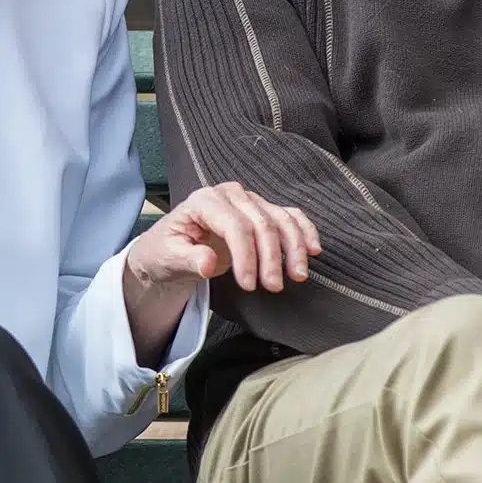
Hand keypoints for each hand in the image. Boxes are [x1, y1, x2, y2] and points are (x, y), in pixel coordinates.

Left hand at [122, 183, 320, 366]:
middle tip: (273, 287)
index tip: (249, 286)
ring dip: (294, 247)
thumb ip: (187, 259)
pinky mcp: (261, 211)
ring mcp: (249, 201)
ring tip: (298, 276)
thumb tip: (206, 263)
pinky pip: (289, 216)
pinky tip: (314, 249)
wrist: (171, 248)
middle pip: (261, 223)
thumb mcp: (168, 258)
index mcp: (205, 201)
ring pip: (280, 219)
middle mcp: (230, 195)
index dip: (246, 256)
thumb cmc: (166, 250)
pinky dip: (304, 231)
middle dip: (272, 257)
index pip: (235, 225)